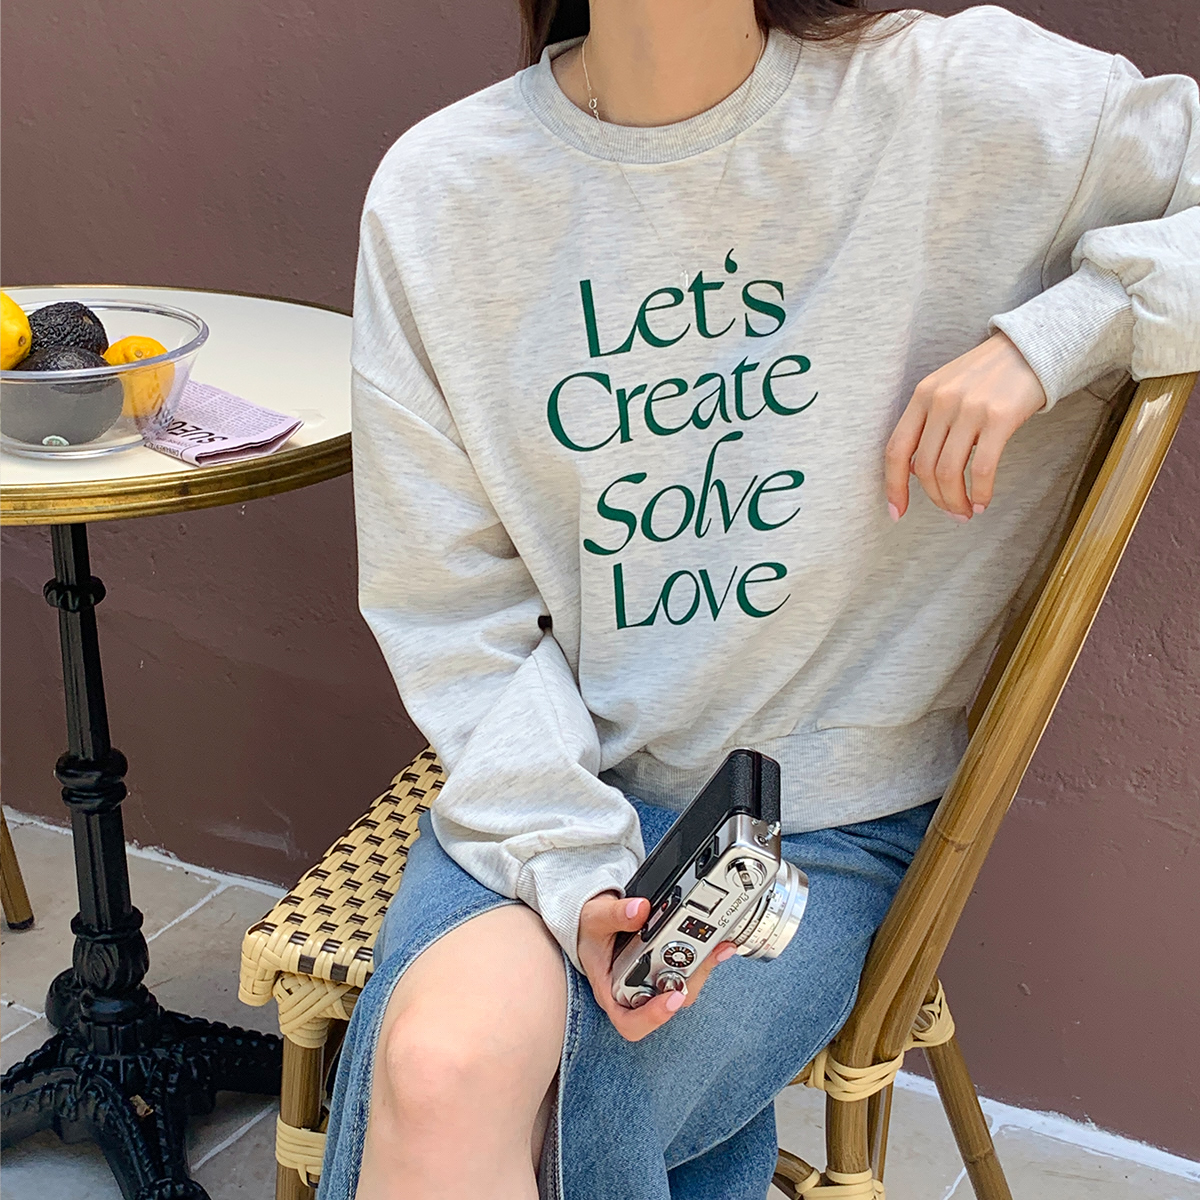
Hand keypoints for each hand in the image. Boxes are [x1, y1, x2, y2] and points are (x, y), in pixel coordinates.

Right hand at [577, 893, 736, 1041]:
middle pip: (668, 1003)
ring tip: (716, 947)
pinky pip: (691, 969)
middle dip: (689, 982)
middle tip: (705, 957)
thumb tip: (640, 910)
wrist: (598, 922)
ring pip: (685, 987)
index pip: (630, 1022)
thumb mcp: (594, 919)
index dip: (653, 1018)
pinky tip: (719, 942)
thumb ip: (614, 915)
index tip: (671, 999)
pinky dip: (706, 957)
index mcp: (612, 992)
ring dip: (703, 969)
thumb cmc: (591, 931)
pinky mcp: (670, 966)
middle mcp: (637, 993)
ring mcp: (656, 981)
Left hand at [885, 332, 1046, 520]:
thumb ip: (927, 424)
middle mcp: (941, 401)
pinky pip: (982, 468)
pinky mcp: (1000, 417)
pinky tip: (983, 501)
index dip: (893, 486)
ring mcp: (970, 408)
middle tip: (951, 513)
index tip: (898, 511)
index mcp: (922, 395)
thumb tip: (914, 472)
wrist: (1032, 347)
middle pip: (923, 467)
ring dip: (955, 501)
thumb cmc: (988, 376)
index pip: (896, 450)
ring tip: (966, 512)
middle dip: (935, 499)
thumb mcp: (947, 390)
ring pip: (948, 472)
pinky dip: (980, 492)